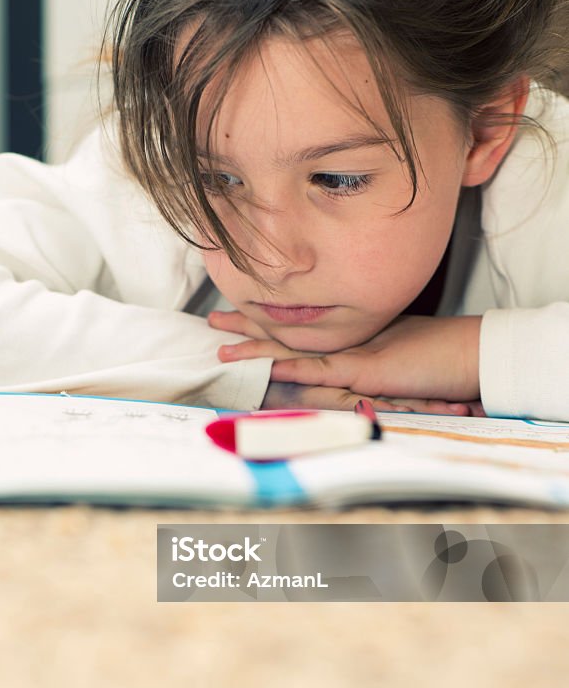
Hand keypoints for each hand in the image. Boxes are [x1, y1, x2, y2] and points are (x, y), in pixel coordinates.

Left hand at [209, 310, 484, 415]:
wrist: (475, 355)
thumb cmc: (443, 359)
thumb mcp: (399, 359)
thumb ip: (371, 364)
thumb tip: (350, 374)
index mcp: (351, 337)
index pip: (300, 328)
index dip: (268, 321)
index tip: (239, 312)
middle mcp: (347, 341)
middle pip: (288, 331)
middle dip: (248, 325)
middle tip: (213, 317)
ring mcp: (355, 354)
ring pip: (296, 348)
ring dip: (257, 346)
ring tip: (221, 344)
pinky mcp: (367, 371)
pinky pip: (323, 370)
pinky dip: (293, 367)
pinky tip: (266, 363)